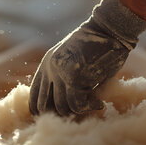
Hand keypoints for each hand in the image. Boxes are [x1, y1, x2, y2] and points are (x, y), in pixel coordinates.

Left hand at [29, 0, 145, 116]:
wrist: (111, 29)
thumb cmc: (100, 47)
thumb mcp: (77, 61)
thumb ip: (69, 81)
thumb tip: (71, 109)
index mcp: (47, 64)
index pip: (34, 97)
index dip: (45, 112)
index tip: (63, 115)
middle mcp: (49, 69)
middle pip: (45, 107)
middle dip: (62, 114)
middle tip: (80, 112)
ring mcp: (60, 73)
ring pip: (62, 108)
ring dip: (80, 111)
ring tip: (94, 104)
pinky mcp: (74, 77)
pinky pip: (78, 105)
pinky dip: (90, 108)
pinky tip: (100, 103)